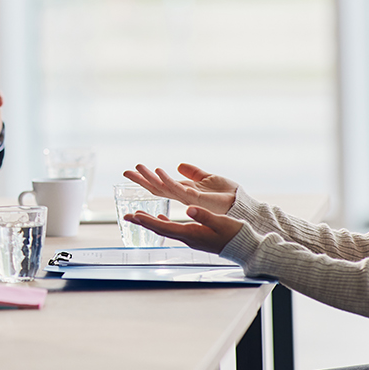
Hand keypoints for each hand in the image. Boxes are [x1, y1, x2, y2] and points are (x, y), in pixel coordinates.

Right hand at [123, 163, 237, 213]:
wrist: (242, 204)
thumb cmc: (228, 194)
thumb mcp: (208, 178)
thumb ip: (193, 172)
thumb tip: (179, 165)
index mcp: (185, 192)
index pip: (161, 185)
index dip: (147, 179)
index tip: (133, 172)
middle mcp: (183, 197)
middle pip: (157, 188)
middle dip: (141, 180)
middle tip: (125, 172)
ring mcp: (188, 198)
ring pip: (164, 188)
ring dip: (149, 178)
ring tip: (137, 168)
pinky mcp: (196, 198)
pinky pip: (178, 189)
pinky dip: (167, 180)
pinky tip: (158, 171)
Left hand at [124, 206, 243, 254]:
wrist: (245, 248)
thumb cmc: (235, 234)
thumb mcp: (220, 222)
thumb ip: (204, 215)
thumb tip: (188, 209)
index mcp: (191, 233)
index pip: (164, 227)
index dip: (148, 220)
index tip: (134, 215)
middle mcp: (188, 238)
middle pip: (160, 229)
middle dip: (143, 222)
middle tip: (126, 216)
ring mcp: (191, 239)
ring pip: (165, 229)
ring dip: (151, 222)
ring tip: (138, 215)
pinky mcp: (195, 237)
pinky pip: (174, 230)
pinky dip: (164, 223)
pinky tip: (161, 217)